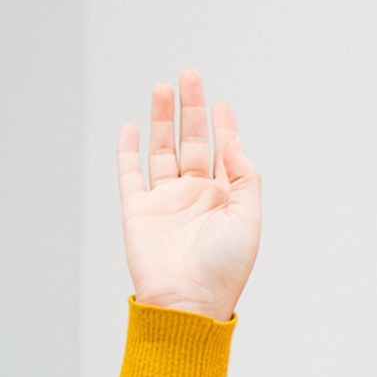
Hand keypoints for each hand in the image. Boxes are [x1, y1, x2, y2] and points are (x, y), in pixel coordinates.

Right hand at [116, 69, 260, 321]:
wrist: (188, 301)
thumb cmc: (224, 267)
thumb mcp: (248, 218)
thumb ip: (244, 176)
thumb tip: (233, 140)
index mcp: (225, 197)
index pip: (223, 152)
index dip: (223, 126)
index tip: (221, 103)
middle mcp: (195, 195)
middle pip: (192, 141)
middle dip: (190, 109)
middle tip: (189, 75)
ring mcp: (165, 201)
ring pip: (162, 150)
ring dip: (161, 120)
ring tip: (163, 87)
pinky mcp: (138, 211)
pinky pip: (130, 174)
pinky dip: (128, 150)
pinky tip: (131, 126)